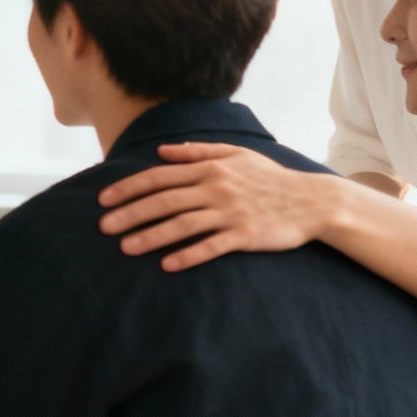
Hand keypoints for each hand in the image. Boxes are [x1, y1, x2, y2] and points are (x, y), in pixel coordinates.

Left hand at [96, 142, 339, 271]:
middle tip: (104, 227)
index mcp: (211, 168)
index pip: (160, 177)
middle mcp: (217, 188)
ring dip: (152, 236)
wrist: (312, 200)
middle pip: (164, 201)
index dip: (129, 188)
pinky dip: (189, 255)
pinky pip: (212, 246)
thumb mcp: (236, 155)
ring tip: (126, 248)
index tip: (104, 199)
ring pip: (183, 224)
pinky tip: (168, 265)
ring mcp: (231, 212)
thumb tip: (162, 152)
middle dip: (130, 213)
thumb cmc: (271, 177)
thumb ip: (197, 152)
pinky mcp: (245, 235)